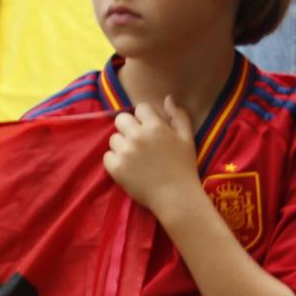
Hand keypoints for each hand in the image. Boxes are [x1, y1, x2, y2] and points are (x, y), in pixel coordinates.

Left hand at [104, 98, 198, 220]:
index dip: (144, 118)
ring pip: (113, 139)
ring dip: (121, 145)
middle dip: (128, 127)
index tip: (149, 130)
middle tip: (137, 142)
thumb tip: (168, 98)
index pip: (140, 108)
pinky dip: (115, 161)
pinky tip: (127, 168)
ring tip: (134, 157)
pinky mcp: (115, 168)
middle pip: (121, 119)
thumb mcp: (187, 138)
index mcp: (155, 126)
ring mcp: (124, 152)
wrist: (175, 197)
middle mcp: (137, 135)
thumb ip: (178, 116)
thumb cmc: (184, 167)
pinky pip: (107, 156)